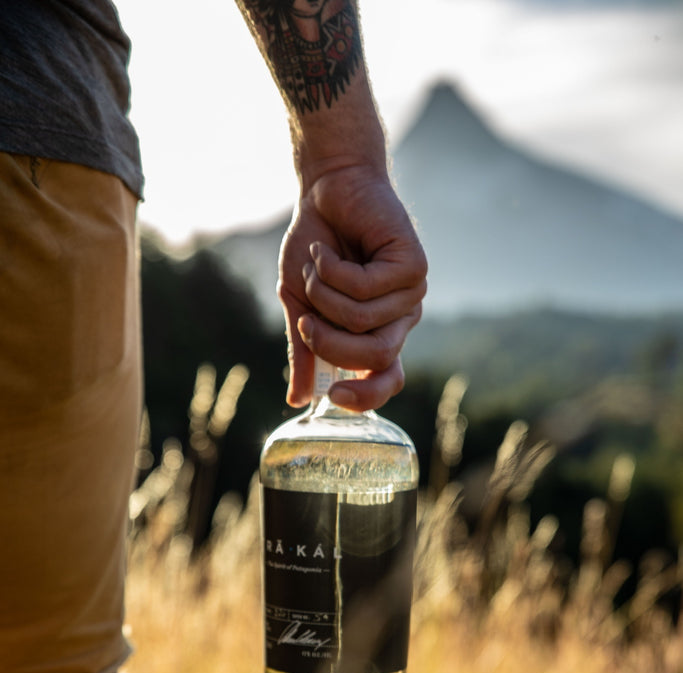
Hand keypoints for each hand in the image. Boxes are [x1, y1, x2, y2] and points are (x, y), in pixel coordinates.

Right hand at [278, 163, 427, 410]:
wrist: (325, 189)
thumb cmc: (314, 245)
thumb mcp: (300, 305)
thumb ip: (304, 349)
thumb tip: (298, 401)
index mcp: (378, 332)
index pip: (388, 380)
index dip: (365, 396)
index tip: (332, 395)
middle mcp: (400, 318)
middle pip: (376, 356)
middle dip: (330, 343)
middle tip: (305, 319)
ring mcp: (410, 293)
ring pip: (363, 321)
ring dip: (324, 296)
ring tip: (315, 266)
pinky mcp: (413, 266)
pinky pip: (365, 288)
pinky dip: (332, 270)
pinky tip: (326, 249)